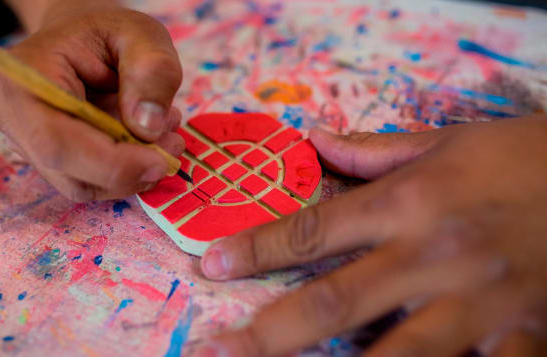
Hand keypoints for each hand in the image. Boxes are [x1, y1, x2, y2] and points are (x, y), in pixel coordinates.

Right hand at [0, 0, 183, 201]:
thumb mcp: (141, 35)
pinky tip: (148, 143)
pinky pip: (91, 181)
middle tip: (173, 146)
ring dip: (132, 172)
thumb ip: (151, 71)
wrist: (83, 38)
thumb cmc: (107, 32)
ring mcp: (29, 143)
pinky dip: (126, 171)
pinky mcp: (51, 160)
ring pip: (84, 184)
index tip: (161, 161)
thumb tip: (148, 128)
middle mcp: (16, 118)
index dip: (111, 163)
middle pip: (69, 172)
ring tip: (165, 136)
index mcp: (26, 77)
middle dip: (129, 170)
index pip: (56, 141)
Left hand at [197, 116, 546, 355]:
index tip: (212, 264)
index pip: (314, 230)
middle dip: (270, 333)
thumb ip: (377, 150)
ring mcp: (477, 305)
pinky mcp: (521, 335)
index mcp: (409, 204)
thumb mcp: (449, 141)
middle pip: (335, 302)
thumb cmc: (523, 157)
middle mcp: (433, 256)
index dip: (256, 249)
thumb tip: (319, 140)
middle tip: (218, 351)